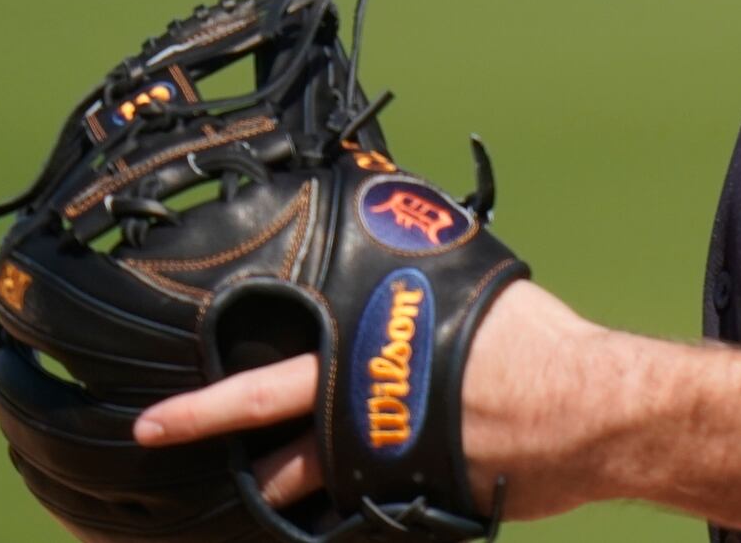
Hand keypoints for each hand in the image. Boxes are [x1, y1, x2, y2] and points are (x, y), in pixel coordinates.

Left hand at [132, 279, 622, 519]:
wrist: (588, 408)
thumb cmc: (537, 340)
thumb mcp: (473, 286)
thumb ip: (424, 277)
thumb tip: (414, 226)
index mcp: (365, 360)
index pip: (267, 384)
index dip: (207, 402)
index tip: (152, 419)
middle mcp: (363, 419)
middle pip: (272, 441)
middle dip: (206, 431)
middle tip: (153, 436)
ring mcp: (388, 471)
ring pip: (314, 490)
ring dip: (287, 489)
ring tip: (260, 493)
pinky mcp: (420, 507)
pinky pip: (370, 514)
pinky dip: (353, 512)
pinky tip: (339, 514)